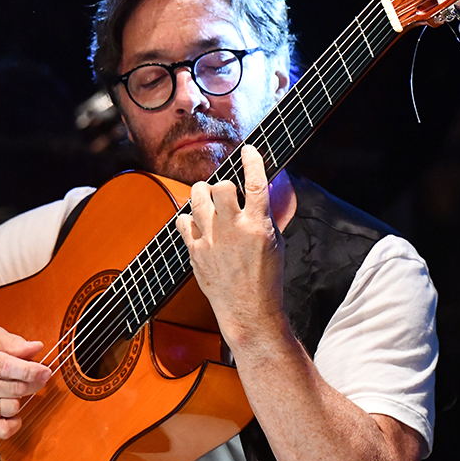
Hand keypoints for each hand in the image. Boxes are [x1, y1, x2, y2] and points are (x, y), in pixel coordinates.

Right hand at [0, 326, 51, 437]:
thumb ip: (12, 341)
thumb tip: (35, 348)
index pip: (6, 367)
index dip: (30, 370)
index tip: (45, 370)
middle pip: (14, 388)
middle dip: (34, 382)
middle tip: (40, 375)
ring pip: (12, 408)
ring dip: (23, 399)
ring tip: (18, 388)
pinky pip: (3, 430)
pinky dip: (15, 423)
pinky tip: (13, 410)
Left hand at [174, 144, 286, 348]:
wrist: (249, 311)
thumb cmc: (266, 278)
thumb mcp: (276, 243)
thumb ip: (265, 216)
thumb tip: (260, 193)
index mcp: (259, 226)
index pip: (256, 183)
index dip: (252, 160)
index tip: (248, 150)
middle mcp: (233, 230)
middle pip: (220, 186)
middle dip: (222, 184)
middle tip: (225, 192)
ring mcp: (211, 240)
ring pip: (197, 197)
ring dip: (202, 192)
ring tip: (208, 198)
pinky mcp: (195, 251)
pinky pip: (183, 220)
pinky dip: (189, 217)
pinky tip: (197, 222)